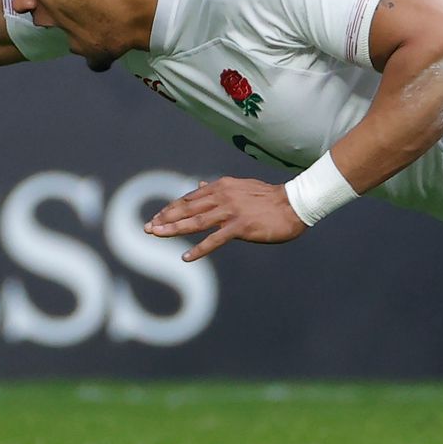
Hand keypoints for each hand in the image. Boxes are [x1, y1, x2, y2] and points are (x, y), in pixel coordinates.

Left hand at [145, 176, 303, 261]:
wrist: (294, 204)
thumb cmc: (269, 198)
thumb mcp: (241, 187)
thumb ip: (218, 189)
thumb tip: (199, 186)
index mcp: (222, 186)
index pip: (190, 198)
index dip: (171, 208)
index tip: (157, 218)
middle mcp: (223, 196)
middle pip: (188, 208)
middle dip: (166, 218)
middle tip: (148, 228)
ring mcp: (231, 211)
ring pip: (196, 221)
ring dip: (174, 229)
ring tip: (157, 235)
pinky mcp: (241, 227)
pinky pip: (215, 239)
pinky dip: (199, 249)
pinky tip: (186, 257)